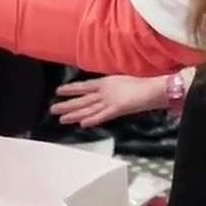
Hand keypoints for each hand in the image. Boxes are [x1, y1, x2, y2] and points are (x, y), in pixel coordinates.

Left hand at [50, 75, 168, 126]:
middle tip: (52, 109)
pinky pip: (103, 116)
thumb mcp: (122, 82)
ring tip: (61, 118)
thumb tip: (105, 92)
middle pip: (83, 99)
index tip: (59, 90)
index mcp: (106, 82)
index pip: (84, 86)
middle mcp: (105, 91)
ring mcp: (110, 100)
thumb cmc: (142, 84)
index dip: (71, 89)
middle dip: (67, 104)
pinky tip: (82, 124)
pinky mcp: (117, 108)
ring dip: (74, 114)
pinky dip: (93, 120)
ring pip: (88, 108)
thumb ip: (112, 88)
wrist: (153, 87)